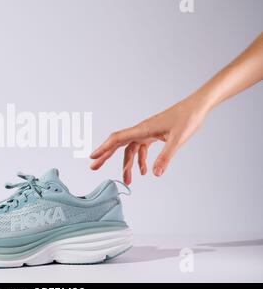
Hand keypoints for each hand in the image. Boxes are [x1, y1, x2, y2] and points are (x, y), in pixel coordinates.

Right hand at [90, 96, 208, 184]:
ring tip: (128, 181)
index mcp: (142, 129)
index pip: (117, 139)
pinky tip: (144, 171)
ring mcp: (146, 132)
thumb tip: (155, 174)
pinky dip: (140, 160)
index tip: (93, 157)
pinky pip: (141, 148)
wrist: (196, 107)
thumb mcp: (178, 139)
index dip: (103, 149)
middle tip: (95, 168)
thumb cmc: (187, 118)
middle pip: (118, 144)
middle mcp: (141, 130)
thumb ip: (165, 157)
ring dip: (127, 165)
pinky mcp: (153, 134)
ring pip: (130, 150)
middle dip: (106, 157)